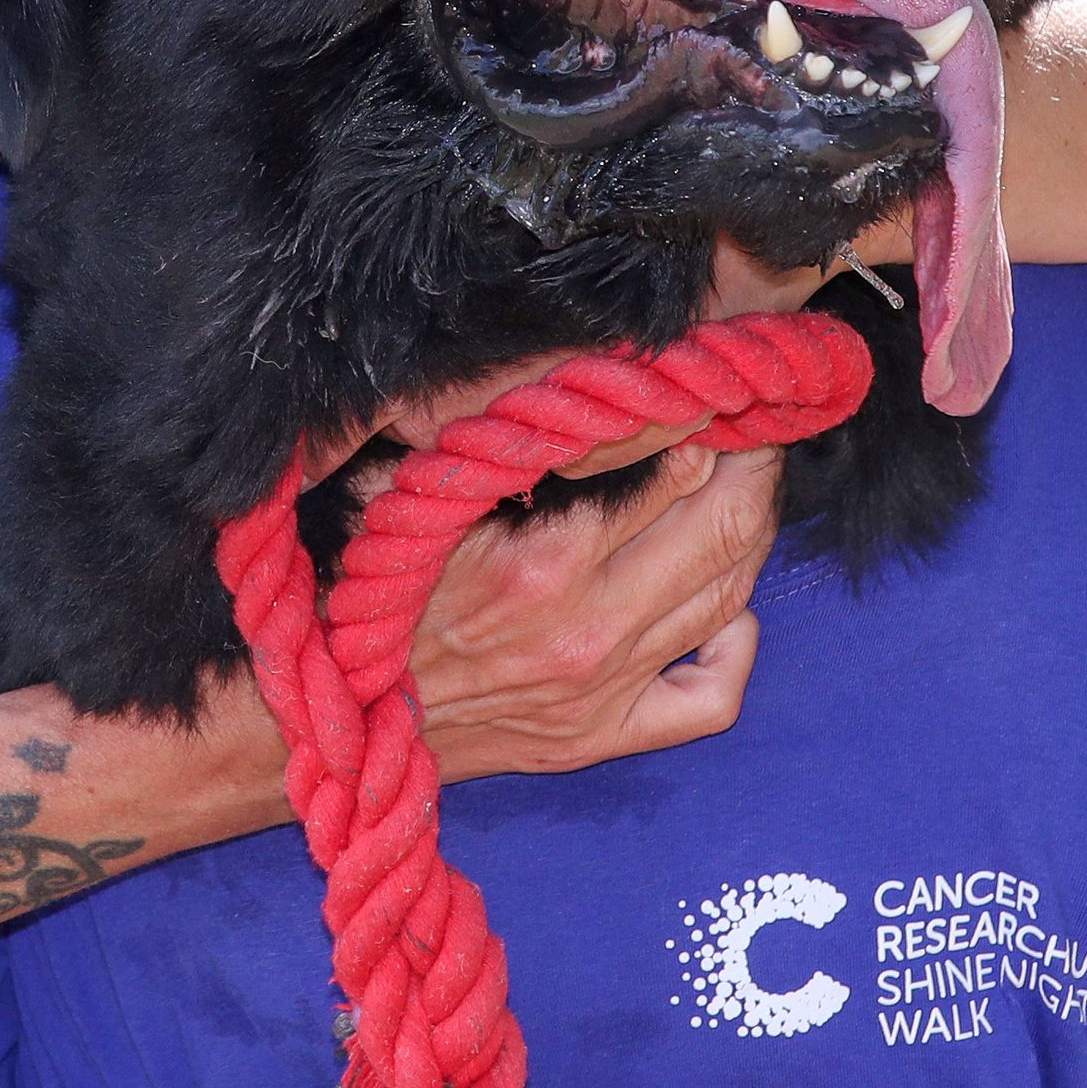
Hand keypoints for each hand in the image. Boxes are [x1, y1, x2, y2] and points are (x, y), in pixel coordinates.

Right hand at [355, 236, 874, 782]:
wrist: (333, 718)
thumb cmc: (360, 584)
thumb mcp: (401, 482)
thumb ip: (475, 421)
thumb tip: (546, 351)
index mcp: (543, 556)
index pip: (679, 462)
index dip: (703, 411)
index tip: (706, 380)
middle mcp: (589, 627)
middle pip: (729, 526)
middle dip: (753, 463)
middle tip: (748, 426)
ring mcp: (603, 689)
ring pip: (732, 597)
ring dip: (751, 531)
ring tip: (742, 488)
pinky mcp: (601, 736)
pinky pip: (713, 697)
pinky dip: (736, 644)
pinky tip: (721, 608)